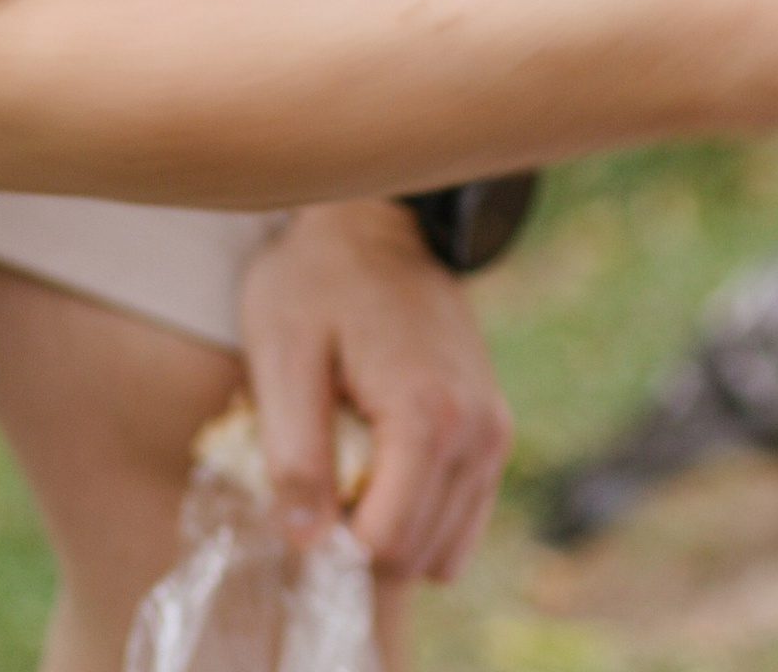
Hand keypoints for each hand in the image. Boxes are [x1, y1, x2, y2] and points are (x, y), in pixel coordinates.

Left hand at [238, 197, 512, 581]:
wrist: (377, 223)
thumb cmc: (318, 282)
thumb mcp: (282, 355)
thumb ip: (293, 452)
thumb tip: (306, 540)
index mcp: (430, 413)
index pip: (387, 543)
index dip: (328, 546)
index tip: (298, 502)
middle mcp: (480, 427)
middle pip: (415, 555)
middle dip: (357, 542)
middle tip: (319, 481)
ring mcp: (494, 428)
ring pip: (443, 548)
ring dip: (388, 532)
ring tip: (349, 471)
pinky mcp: (494, 426)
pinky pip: (461, 518)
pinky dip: (417, 517)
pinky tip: (380, 471)